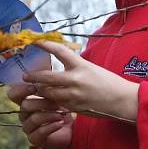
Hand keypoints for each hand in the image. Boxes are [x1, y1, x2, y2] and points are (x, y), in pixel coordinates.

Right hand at [7, 83, 72, 148]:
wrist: (71, 131)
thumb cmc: (62, 110)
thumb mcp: (56, 96)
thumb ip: (49, 87)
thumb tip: (49, 71)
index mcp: (25, 101)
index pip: (14, 95)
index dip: (21, 90)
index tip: (34, 87)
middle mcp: (24, 114)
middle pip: (25, 106)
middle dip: (43, 102)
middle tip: (58, 102)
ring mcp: (28, 127)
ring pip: (33, 118)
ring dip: (49, 115)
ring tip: (62, 114)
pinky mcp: (35, 139)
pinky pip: (40, 131)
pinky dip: (51, 126)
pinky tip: (61, 122)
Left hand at [23, 41, 139, 122]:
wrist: (121, 100)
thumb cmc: (108, 82)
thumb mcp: (91, 68)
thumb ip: (75, 66)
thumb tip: (60, 61)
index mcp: (81, 65)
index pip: (60, 51)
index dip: (46, 45)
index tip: (36, 42)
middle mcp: (76, 79)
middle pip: (47, 76)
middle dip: (34, 76)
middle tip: (26, 75)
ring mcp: (74, 95)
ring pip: (49, 92)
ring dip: (41, 90)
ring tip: (37, 87)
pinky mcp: (74, 107)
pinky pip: (57, 102)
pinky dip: (51, 99)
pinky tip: (48, 98)